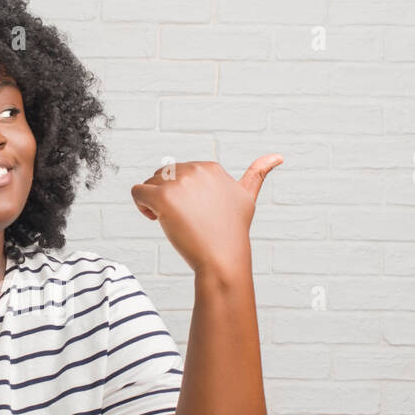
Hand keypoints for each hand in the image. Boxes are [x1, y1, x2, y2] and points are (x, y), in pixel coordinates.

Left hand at [129, 154, 281, 276]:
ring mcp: (179, 183)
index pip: (180, 173)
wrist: (222, 259)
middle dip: (166, 196)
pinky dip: (140, 207)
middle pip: (162, 176)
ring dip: (153, 202)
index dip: (182, 195)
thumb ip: (257, 175)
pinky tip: (155, 220)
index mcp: (211, 168)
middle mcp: (196, 170)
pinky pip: (137, 192)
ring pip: (149, 183)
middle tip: (182, 220)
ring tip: (171, 221)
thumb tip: (278, 156)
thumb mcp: (247, 199)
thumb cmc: (232, 233)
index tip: (194, 213)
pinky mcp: (163, 197)